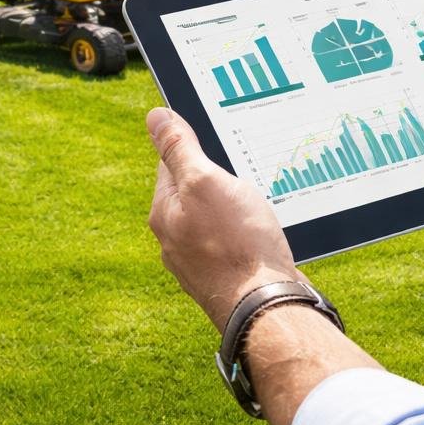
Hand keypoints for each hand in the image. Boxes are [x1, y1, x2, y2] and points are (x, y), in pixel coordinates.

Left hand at [147, 107, 301, 328]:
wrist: (268, 308)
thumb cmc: (238, 243)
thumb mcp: (205, 182)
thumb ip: (179, 149)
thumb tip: (155, 116)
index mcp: (165, 213)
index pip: (171, 163)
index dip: (196, 146)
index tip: (218, 139)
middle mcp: (175, 240)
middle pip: (193, 192)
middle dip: (217, 179)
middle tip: (244, 175)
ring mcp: (199, 263)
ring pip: (214, 219)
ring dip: (234, 208)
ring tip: (256, 207)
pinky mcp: (225, 278)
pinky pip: (231, 243)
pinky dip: (245, 234)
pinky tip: (262, 235)